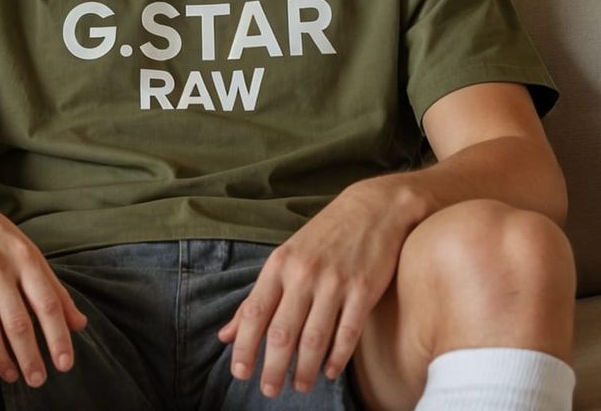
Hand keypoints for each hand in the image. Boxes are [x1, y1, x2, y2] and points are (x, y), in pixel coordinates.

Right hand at [0, 176, 88, 388]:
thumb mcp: (25, 249)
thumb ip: (52, 286)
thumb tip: (79, 323)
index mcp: (23, 258)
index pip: (47, 304)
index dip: (58, 337)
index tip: (66, 364)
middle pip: (18, 323)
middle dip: (31, 357)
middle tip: (38, 381)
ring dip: (2, 359)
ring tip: (13, 376)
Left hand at [216, 181, 411, 396]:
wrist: (374, 208)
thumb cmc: (324, 236)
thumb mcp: (286, 259)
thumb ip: (257, 298)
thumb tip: (226, 335)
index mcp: (280, 265)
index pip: (255, 312)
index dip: (245, 347)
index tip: (239, 373)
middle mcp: (304, 274)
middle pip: (282, 332)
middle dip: (272, 367)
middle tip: (268, 391)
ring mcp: (335, 283)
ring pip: (314, 338)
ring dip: (304, 369)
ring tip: (300, 387)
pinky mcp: (364, 290)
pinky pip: (347, 332)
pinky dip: (337, 357)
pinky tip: (329, 371)